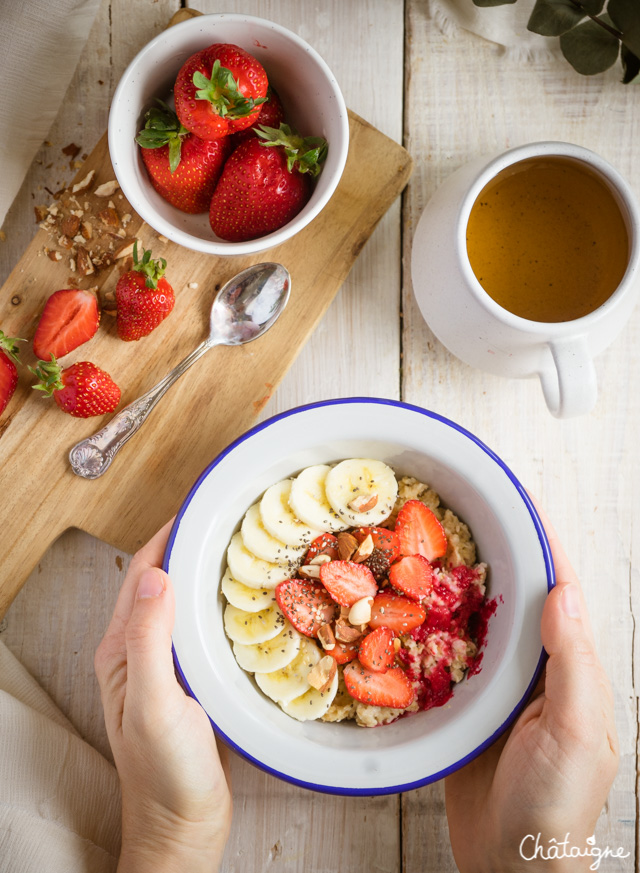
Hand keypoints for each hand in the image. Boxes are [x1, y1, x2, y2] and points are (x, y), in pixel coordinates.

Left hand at [95, 521, 231, 872]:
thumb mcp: (156, 703)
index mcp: (122, 649)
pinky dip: (223, 606)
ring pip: (185, 604)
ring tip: (247, 552)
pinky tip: (251, 604)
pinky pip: (204, 630)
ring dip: (208, 574)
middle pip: (163, 581)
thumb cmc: (165, 775)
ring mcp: (166, 667)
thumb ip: (150, 639)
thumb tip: (156, 575)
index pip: (141, 572)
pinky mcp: (191, 683)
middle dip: (191, 546)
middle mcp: (140, 652)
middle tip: (234, 523)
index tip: (200, 506)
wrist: (184, 828)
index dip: (167, 535)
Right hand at [445, 504, 617, 872]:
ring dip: (446, 577)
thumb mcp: (576, 734)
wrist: (512, 865)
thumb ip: (573, 662)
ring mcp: (492, 679)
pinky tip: (393, 605)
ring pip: (469, 613)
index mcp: (567, 660)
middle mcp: (532, 660)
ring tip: (414, 541)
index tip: (510, 491)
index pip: (557, 581)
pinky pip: (438, 651)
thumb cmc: (555, 804)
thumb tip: (562, 589)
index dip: (538, 534)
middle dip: (485, 543)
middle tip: (447, 505)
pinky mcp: (457, 699)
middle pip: (508, 587)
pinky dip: (419, 623)